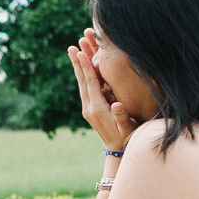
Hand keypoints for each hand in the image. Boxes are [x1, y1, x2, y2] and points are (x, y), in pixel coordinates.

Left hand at [68, 29, 136, 151]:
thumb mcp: (127, 128)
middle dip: (78, 63)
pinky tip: (82, 66)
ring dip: (78, 67)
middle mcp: (89, 107)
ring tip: (74, 51)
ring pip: (82, 83)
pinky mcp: (91, 108)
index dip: (86, 67)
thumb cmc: (126, 138)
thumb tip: (118, 105)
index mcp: (97, 109)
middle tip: (72, 47)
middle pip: (82, 81)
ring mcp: (88, 108)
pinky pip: (86, 88)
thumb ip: (122, 117)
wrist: (117, 151)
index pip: (90, 84)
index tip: (81, 53)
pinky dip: (83, 75)